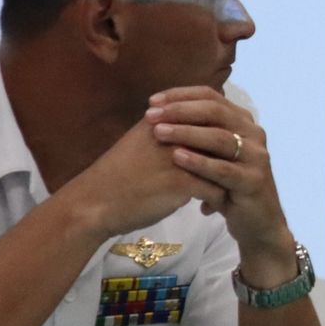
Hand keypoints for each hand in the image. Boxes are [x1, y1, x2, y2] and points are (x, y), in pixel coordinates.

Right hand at [58, 117, 226, 241]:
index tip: (222, 151)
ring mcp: (181, 157)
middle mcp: (176, 134)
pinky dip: (217, 200)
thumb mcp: (141, 140)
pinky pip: (216, 189)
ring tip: (222, 192)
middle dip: (230, 155)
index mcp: (165, 119)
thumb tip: (192, 125)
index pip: (208, 115)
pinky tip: (208, 209)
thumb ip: (167, 129)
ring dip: (226, 179)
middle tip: (230, 172)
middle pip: (221, 137)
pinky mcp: (182, 182)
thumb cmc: (117, 174)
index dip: (221, 133)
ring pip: (223, 164)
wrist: (94, 202)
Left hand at [145, 87, 295, 275]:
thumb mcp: (212, 156)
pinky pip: (224, 169)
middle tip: (151, 114)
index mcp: (243, 122)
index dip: (181, 95)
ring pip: (220, 137)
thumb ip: (195, 136)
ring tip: (158, 132)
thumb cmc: (228, 187)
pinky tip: (177, 157)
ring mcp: (257, 157)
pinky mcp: (254, 181)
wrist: (257, 223)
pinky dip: (199, 162)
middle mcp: (254, 134)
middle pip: (216, 111)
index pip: (212, 96)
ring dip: (186, 132)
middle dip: (180, 110)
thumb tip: (159, 114)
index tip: (152, 101)